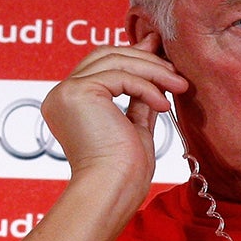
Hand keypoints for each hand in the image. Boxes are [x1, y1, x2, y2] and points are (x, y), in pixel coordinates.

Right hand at [40, 36, 188, 209]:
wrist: (112, 190)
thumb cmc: (123, 170)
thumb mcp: (135, 123)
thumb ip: (139, 94)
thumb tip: (152, 61)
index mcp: (69, 103)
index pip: (100, 65)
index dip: (132, 55)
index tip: (159, 50)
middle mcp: (61, 95)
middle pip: (105, 56)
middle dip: (144, 57)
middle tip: (175, 68)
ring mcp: (66, 92)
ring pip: (116, 61)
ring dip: (153, 71)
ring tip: (179, 86)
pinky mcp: (77, 92)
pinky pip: (121, 76)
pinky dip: (148, 87)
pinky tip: (164, 105)